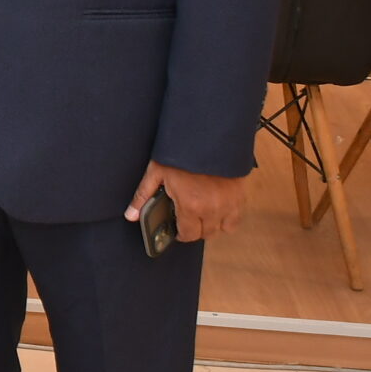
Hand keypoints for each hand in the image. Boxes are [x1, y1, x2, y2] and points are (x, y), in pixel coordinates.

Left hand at [127, 161, 248, 241]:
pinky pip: (236, 219)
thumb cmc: (181, 153)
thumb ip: (143, 196)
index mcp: (191, 205)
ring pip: (221, 229)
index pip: (188, 235)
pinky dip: (228, 218)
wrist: (208, 136)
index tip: (178, 229)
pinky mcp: (239, 196)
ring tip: (202, 214)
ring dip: (211, 225)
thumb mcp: (156, 172)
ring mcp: (228, 204)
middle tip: (187, 219)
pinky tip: (218, 209)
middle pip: (205, 234)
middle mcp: (212, 209)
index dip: (181, 234)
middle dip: (195, 230)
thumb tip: (130, 215)